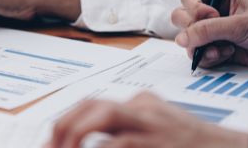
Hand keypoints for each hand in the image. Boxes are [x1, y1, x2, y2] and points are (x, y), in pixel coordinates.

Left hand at [48, 93, 247, 147]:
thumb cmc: (196, 147)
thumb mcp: (161, 131)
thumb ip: (129, 133)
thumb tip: (96, 143)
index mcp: (143, 104)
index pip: (95, 104)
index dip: (68, 120)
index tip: (52, 139)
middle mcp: (146, 108)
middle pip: (94, 107)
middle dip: (65, 126)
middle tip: (51, 147)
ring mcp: (155, 124)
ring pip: (103, 117)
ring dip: (76, 135)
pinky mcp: (161, 142)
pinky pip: (121, 144)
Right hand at [171, 0, 247, 68]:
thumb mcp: (241, 24)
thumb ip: (209, 30)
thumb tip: (181, 39)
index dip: (193, 9)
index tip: (210, 16)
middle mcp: (214, 10)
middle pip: (182, 18)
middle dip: (193, 30)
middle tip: (210, 36)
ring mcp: (215, 31)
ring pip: (188, 38)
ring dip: (201, 46)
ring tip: (221, 50)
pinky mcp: (218, 48)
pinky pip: (199, 54)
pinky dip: (209, 57)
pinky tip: (226, 55)